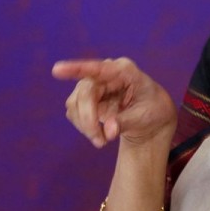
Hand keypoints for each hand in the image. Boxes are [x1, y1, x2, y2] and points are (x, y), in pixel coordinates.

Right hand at [52, 58, 176, 148]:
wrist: (150, 116)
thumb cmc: (152, 109)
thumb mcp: (144, 117)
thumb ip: (125, 122)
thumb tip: (108, 131)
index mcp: (125, 71)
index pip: (100, 69)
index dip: (77, 69)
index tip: (57, 70)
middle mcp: (106, 74)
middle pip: (85, 93)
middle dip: (89, 119)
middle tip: (101, 142)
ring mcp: (94, 85)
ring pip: (75, 103)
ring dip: (85, 126)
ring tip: (103, 140)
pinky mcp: (86, 98)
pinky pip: (74, 112)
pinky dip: (84, 127)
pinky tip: (98, 134)